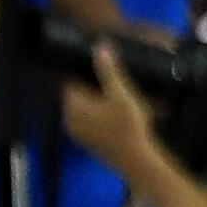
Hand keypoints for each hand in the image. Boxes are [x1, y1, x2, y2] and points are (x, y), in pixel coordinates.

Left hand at [59, 44, 160, 177]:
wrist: (136, 160)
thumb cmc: (127, 125)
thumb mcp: (121, 93)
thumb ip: (109, 70)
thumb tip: (99, 46)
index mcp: (73, 106)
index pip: (71, 82)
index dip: (86, 73)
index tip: (105, 69)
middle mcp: (70, 120)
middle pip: (79, 97)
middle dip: (95, 88)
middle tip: (118, 83)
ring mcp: (79, 134)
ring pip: (86, 111)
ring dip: (100, 104)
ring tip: (123, 99)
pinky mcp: (90, 144)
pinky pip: (92, 124)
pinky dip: (103, 118)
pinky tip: (122, 118)